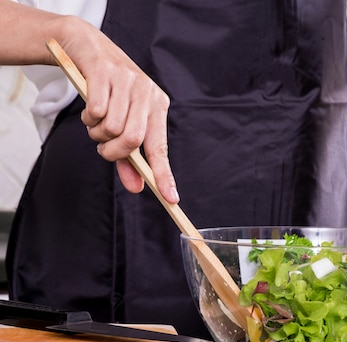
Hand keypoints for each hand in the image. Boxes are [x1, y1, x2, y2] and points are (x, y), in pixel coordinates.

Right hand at [59, 20, 178, 202]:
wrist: (85, 47)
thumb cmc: (108, 92)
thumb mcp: (121, 122)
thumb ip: (128, 157)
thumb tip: (137, 187)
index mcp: (158, 106)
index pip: (160, 147)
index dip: (164, 174)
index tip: (170, 198)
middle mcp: (147, 92)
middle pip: (132, 140)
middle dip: (112, 151)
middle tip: (102, 147)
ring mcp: (127, 80)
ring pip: (112, 127)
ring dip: (96, 132)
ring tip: (95, 121)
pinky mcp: (105, 71)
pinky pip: (96, 110)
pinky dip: (87, 116)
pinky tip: (89, 107)